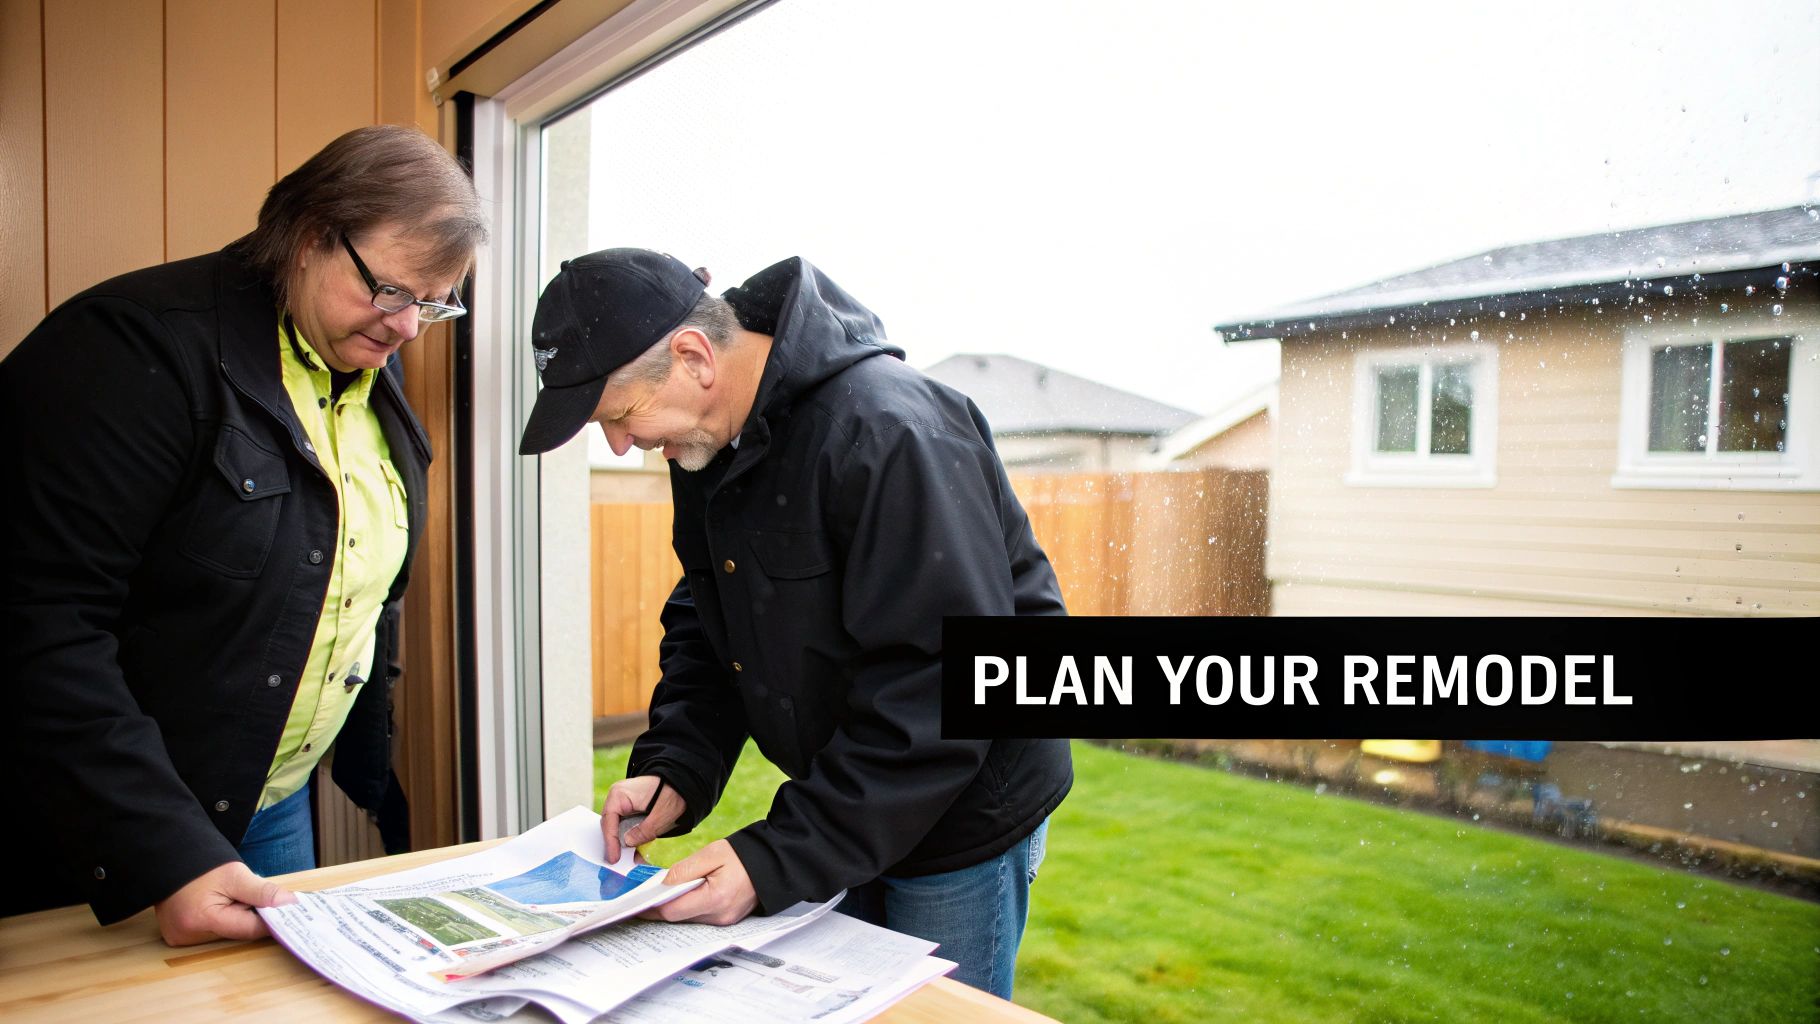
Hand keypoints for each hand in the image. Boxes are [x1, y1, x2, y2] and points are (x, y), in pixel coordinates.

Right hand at [154, 861, 297, 945]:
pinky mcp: (178, 935)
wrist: (169, 857)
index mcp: (200, 920)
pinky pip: (211, 931)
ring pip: (226, 932)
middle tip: (256, 895)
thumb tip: (289, 903)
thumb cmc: (200, 864)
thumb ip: (262, 892)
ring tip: (231, 895)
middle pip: (237, 932)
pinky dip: (222, 918)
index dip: (271, 920)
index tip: (289, 911)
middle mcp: (187, 935)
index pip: (248, 929)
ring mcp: (180, 938)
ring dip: (236, 916)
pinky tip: (219, 901)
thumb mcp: (235, 875)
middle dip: (251, 915)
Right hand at [601, 775, 685, 861]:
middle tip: (617, 862)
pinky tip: (637, 852)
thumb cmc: (673, 794)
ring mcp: (624, 805)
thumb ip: (643, 831)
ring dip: (623, 843)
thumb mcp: (661, 815)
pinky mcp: (632, 812)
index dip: (610, 841)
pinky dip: (631, 839)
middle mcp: (618, 799)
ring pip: (618, 828)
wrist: (684, 785)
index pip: (608, 820)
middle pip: (610, 825)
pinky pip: (627, 828)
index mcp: (620, 794)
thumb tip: (627, 843)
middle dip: (615, 844)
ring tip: (628, 860)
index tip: (613, 858)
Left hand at [645, 839, 757, 925]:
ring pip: (688, 919)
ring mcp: (725, 921)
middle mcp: (720, 915)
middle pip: (679, 917)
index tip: (637, 901)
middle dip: (660, 907)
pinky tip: (682, 896)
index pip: (673, 910)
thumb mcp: (713, 853)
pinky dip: (688, 907)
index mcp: (716, 898)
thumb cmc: (744, 856)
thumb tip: (662, 883)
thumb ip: (685, 869)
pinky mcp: (726, 920)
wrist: (772, 864)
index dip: (652, 907)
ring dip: (674, 907)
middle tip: (643, 896)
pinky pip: (699, 917)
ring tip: (661, 893)